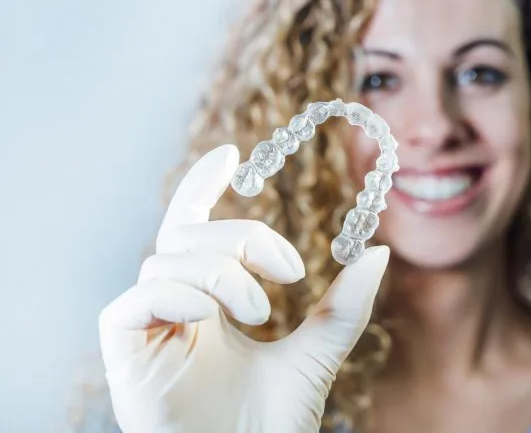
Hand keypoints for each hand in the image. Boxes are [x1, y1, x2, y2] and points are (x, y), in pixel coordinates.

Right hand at [98, 145, 389, 432]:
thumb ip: (344, 309)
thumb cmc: (271, 425)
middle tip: (290, 270)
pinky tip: (217, 315)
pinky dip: (181, 293)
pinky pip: (137, 298)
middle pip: (185, 236)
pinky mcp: (122, 352)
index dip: (202, 187)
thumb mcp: (317, 355)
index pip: (194, 230)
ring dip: (222, 272)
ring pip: (166, 259)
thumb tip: (378, 252)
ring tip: (262, 310)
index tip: (229, 156)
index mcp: (209, 303)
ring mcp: (146, 329)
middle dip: (241, 237)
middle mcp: (173, 308)